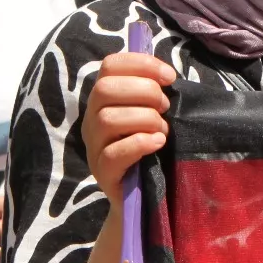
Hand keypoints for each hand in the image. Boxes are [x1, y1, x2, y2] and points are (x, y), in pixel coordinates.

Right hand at [83, 52, 175, 202]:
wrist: (141, 197)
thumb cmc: (149, 148)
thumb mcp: (151, 115)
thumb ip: (153, 94)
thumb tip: (168, 75)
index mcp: (104, 100)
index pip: (109, 66)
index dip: (141, 64)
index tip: (170, 77)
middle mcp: (92, 119)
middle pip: (105, 89)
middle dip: (144, 91)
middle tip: (165, 107)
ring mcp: (94, 147)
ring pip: (107, 119)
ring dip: (145, 119)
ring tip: (163, 129)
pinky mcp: (102, 172)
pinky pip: (114, 153)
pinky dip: (140, 144)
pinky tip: (158, 143)